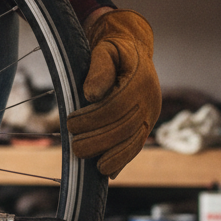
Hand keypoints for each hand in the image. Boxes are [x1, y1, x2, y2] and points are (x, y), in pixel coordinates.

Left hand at [66, 9, 161, 177]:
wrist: (133, 51)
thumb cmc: (114, 50)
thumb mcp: (105, 49)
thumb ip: (99, 68)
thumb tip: (91, 94)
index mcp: (140, 80)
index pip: (117, 106)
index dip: (93, 118)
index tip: (70, 124)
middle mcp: (150, 100)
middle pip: (125, 127)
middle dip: (99, 140)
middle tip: (75, 147)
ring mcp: (150, 115)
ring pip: (134, 141)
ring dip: (112, 157)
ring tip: (91, 163)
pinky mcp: (146, 125)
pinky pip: (136, 146)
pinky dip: (122, 160)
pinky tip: (107, 171)